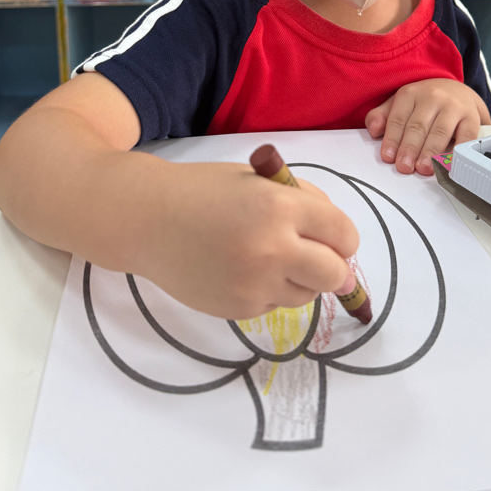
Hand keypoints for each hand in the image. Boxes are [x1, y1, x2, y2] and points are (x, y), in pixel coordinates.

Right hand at [134, 159, 358, 319]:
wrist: (148, 220)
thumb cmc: (206, 192)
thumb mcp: (260, 181)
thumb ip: (304, 203)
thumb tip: (342, 242)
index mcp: (280, 207)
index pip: (342, 233)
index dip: (342, 236)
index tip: (333, 237)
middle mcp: (273, 249)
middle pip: (335, 273)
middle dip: (333, 266)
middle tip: (316, 256)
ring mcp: (256, 284)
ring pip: (307, 294)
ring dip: (301, 279)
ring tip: (268, 257)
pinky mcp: (239, 309)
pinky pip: (274, 303)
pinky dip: (269, 290)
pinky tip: (241, 269)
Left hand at [365, 79, 490, 176]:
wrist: (457, 92)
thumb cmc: (424, 103)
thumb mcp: (401, 103)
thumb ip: (383, 116)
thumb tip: (373, 130)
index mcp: (410, 93)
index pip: (398, 118)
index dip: (392, 139)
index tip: (388, 157)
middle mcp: (432, 97)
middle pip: (418, 126)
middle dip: (410, 148)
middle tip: (404, 167)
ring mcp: (453, 106)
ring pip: (440, 131)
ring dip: (431, 151)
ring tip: (424, 168)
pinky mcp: (471, 118)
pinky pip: (465, 136)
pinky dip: (458, 151)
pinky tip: (450, 163)